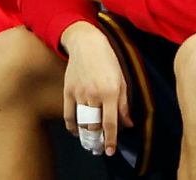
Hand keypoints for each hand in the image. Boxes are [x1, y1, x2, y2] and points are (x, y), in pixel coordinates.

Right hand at [60, 22, 132, 156]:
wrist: (88, 45)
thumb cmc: (109, 62)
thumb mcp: (123, 80)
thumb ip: (125, 104)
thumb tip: (128, 124)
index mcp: (111, 92)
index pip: (111, 122)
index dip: (111, 139)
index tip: (111, 150)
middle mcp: (95, 94)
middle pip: (94, 125)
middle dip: (98, 139)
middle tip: (100, 147)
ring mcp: (79, 93)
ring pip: (81, 122)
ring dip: (86, 135)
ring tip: (91, 141)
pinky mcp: (67, 91)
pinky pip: (68, 115)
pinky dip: (72, 126)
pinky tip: (77, 131)